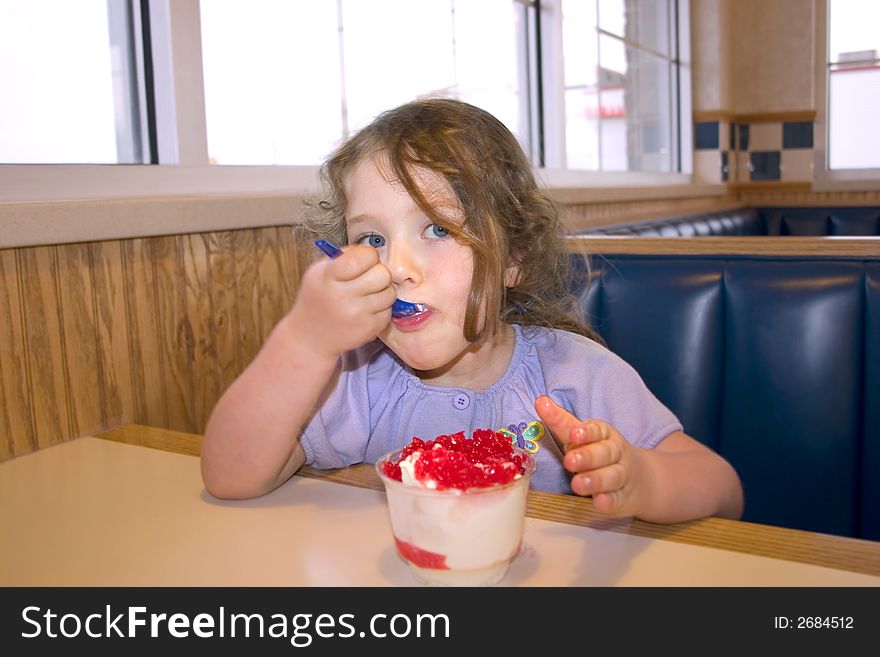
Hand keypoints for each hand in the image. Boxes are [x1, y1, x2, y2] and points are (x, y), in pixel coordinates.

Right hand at [287, 245, 396, 358]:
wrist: (310, 337)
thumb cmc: (317, 299)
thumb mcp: (319, 271)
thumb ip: (343, 256)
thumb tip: (370, 252)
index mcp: (329, 276)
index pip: (365, 256)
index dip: (369, 255)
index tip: (363, 261)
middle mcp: (343, 296)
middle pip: (382, 274)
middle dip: (378, 273)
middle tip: (367, 279)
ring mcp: (358, 315)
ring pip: (390, 292)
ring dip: (382, 291)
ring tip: (367, 295)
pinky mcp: (369, 329)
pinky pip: (389, 310)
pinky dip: (381, 308)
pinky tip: (366, 310)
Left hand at [534, 395, 651, 517]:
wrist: (641, 479)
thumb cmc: (600, 454)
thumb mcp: (583, 436)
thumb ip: (561, 421)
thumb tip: (540, 401)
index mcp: (605, 435)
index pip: (598, 430)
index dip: (586, 432)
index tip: (574, 434)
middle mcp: (616, 453)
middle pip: (604, 453)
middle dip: (587, 457)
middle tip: (569, 461)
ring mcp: (621, 477)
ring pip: (611, 477)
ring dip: (595, 480)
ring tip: (577, 484)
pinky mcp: (622, 499)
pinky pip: (617, 500)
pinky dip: (609, 501)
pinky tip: (599, 502)